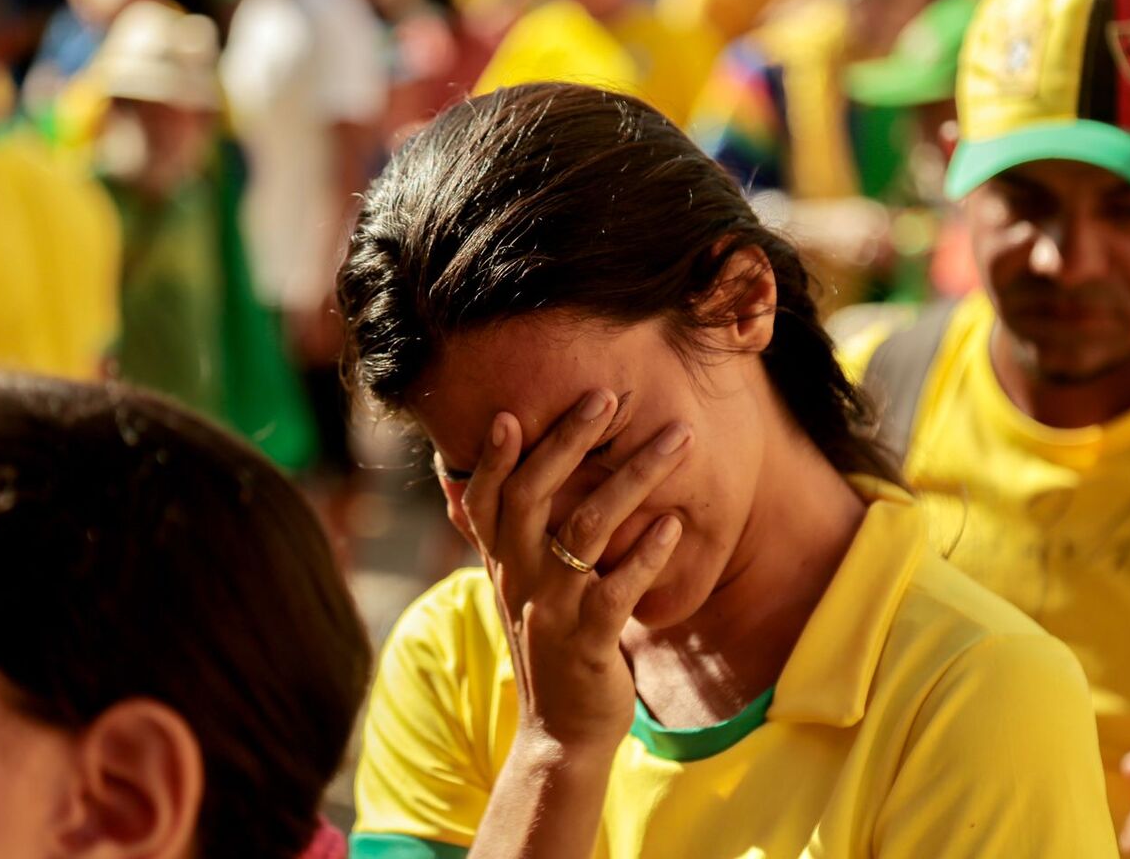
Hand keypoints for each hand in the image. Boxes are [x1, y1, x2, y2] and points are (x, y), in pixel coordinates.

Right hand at [438, 390, 691, 754]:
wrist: (560, 733)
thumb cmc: (546, 644)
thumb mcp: (512, 586)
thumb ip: (494, 533)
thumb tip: (451, 477)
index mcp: (502, 562)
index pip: (483, 499)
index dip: (489, 457)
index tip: (509, 410)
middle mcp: (519, 578)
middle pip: (532, 495)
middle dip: (569, 440)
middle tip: (608, 396)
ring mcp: (551, 609)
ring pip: (585, 529)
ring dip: (633, 478)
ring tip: (677, 440)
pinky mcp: (588, 641)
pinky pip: (616, 590)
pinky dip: (646, 555)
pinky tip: (675, 525)